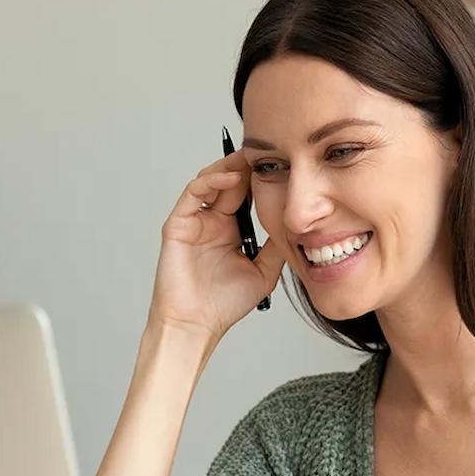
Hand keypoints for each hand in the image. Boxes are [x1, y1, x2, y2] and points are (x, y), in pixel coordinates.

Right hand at [147, 150, 285, 343]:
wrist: (198, 325)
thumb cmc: (224, 304)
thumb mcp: (264, 270)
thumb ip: (276, 246)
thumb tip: (296, 224)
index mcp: (231, 230)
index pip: (245, 194)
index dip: (259, 178)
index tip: (281, 165)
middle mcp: (212, 222)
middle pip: (228, 181)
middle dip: (246, 164)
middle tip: (266, 150)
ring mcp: (194, 222)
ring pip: (209, 181)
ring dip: (229, 167)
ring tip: (249, 159)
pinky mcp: (178, 225)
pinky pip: (193, 194)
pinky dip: (211, 182)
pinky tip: (231, 178)